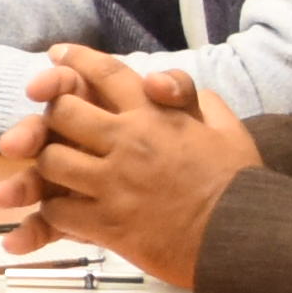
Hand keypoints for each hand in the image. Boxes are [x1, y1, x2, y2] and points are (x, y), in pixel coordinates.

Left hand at [16, 47, 259, 286]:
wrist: (242, 237)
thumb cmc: (239, 184)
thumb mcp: (228, 129)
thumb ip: (197, 100)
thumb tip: (165, 85)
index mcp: (156, 116)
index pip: (107, 74)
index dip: (77, 60)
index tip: (58, 55)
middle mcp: (128, 143)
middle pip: (63, 112)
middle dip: (53, 114)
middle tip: (53, 125)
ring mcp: (113, 184)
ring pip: (51, 161)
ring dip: (48, 164)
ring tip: (55, 172)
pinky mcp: (107, 225)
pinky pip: (58, 212)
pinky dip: (55, 211)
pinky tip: (65, 212)